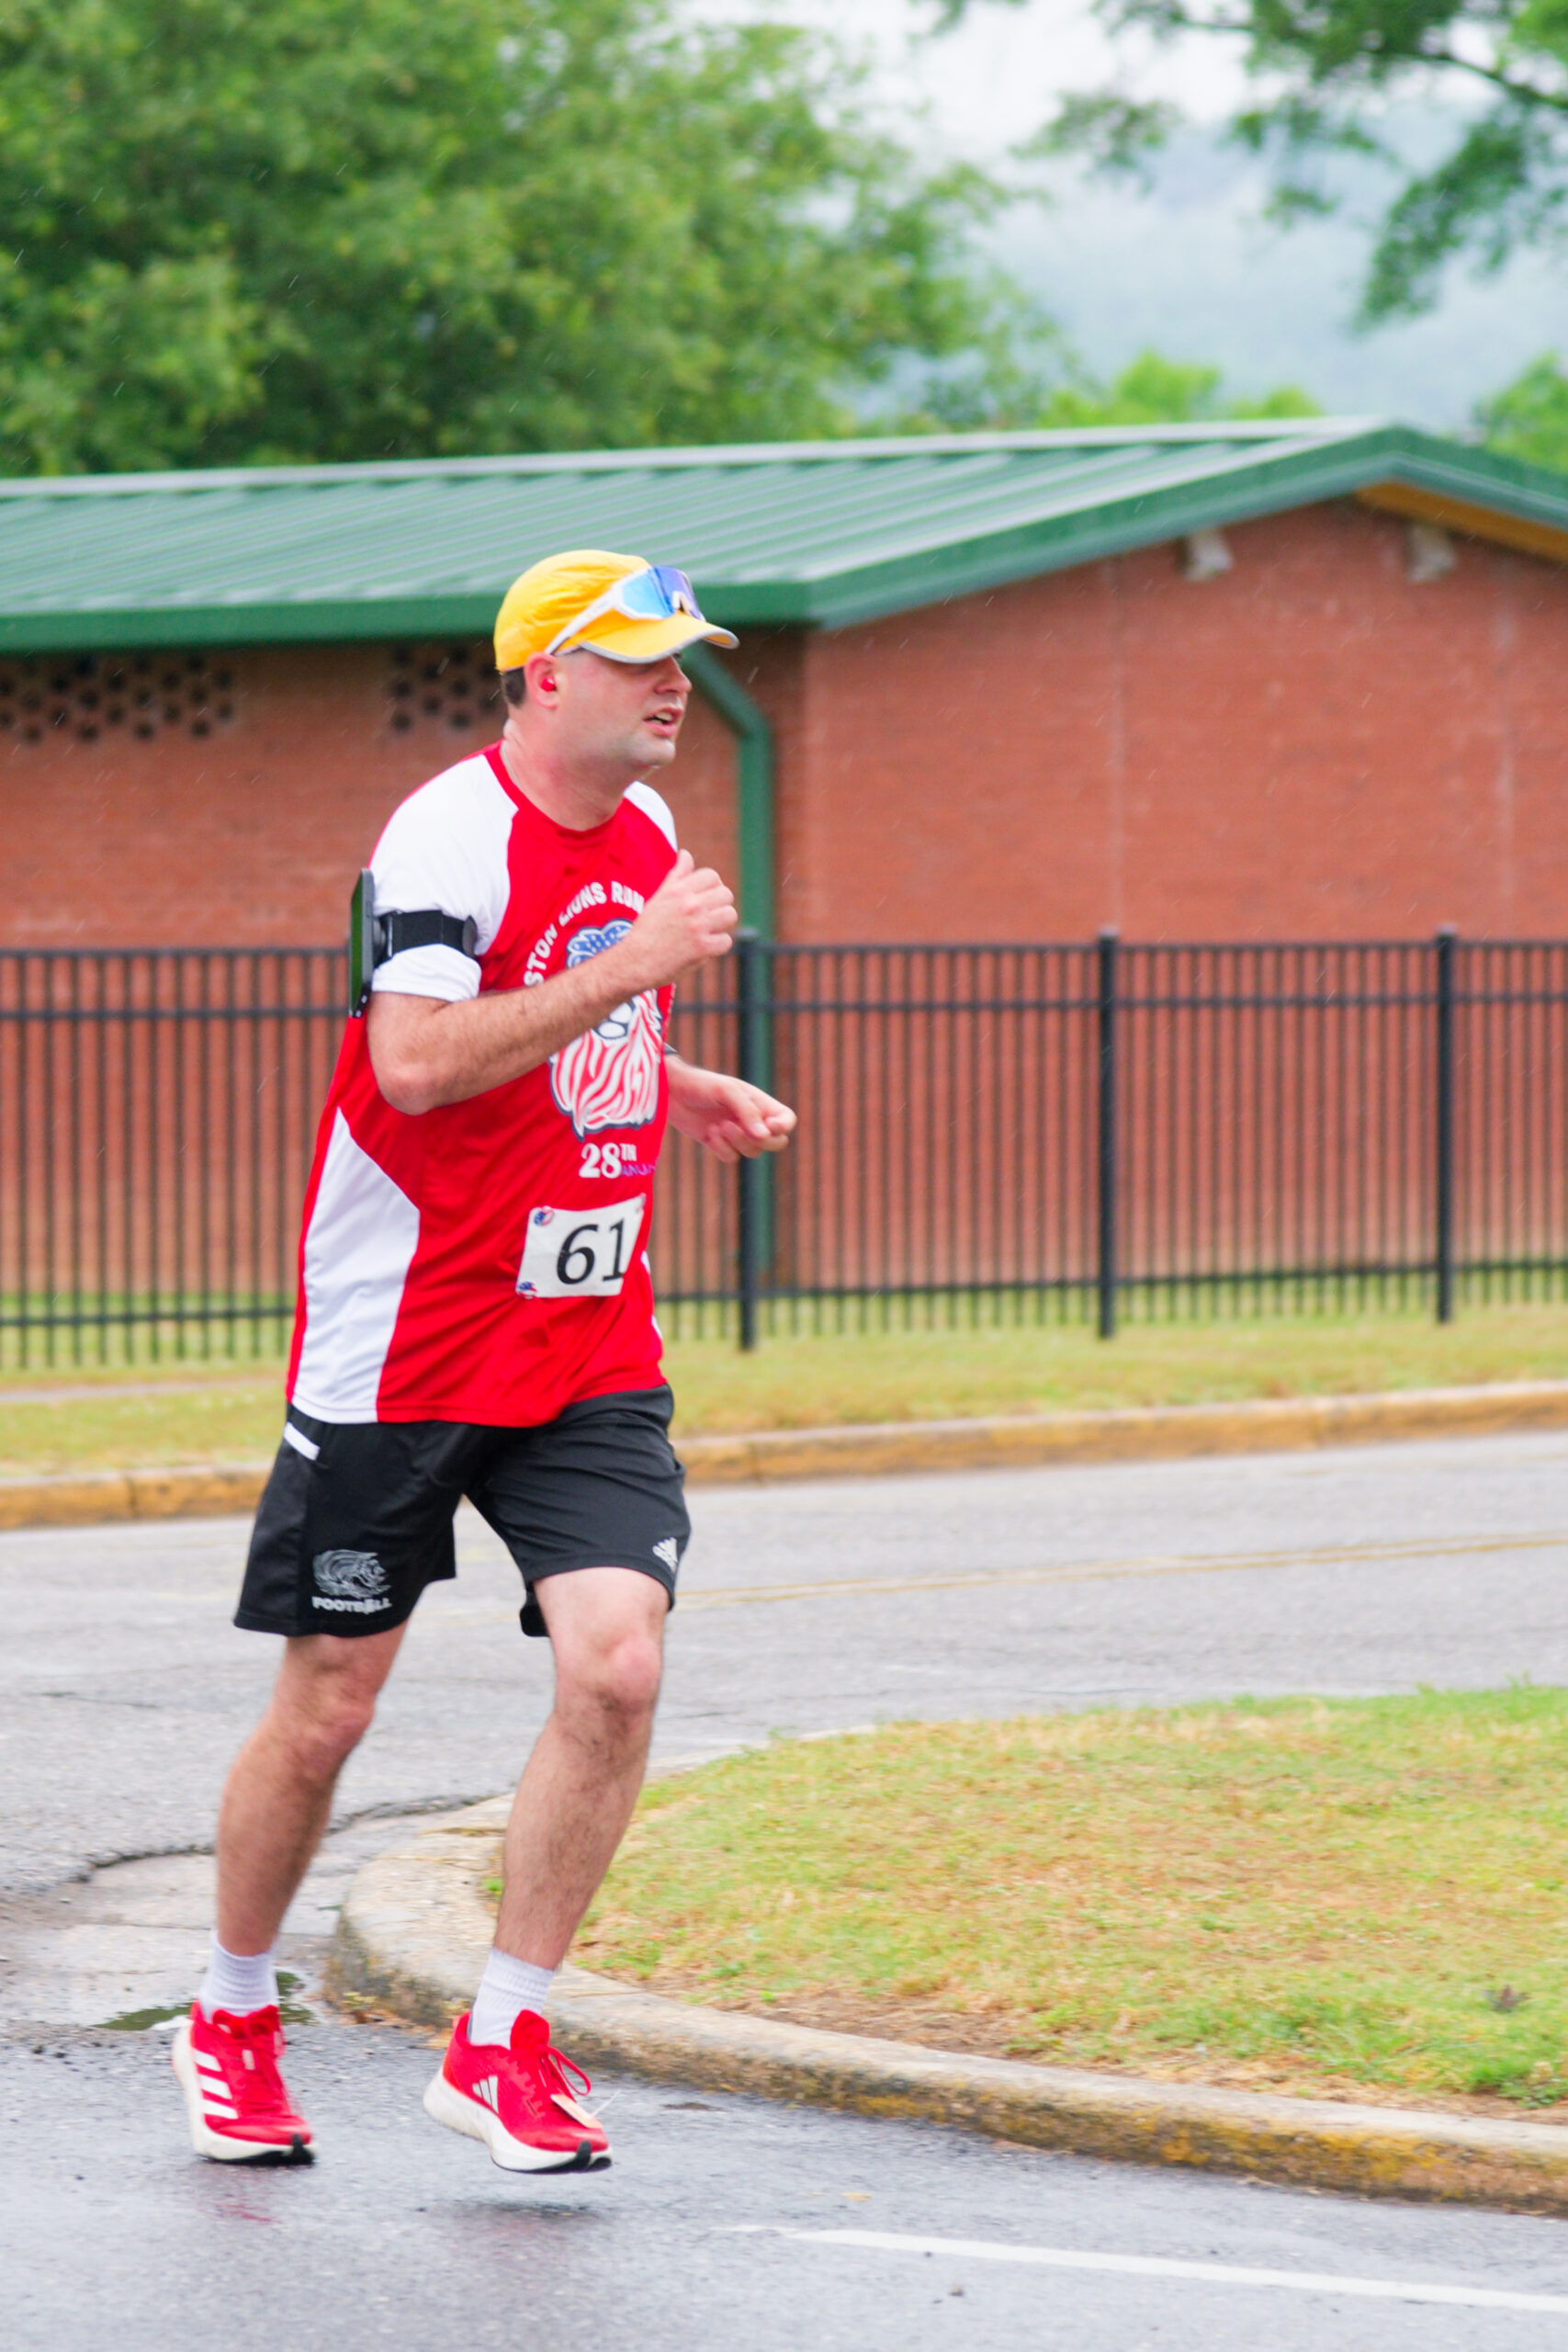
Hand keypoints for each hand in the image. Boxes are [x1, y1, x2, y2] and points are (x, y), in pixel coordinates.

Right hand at [612, 851, 736, 992]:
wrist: (635, 960)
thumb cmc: (647, 929)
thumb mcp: (659, 897)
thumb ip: (676, 875)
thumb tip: (685, 854)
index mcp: (678, 890)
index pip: (712, 876)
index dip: (712, 886)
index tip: (705, 897)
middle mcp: (689, 905)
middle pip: (725, 894)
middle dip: (719, 904)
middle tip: (709, 914)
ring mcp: (698, 926)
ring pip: (730, 915)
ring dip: (722, 923)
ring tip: (711, 928)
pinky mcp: (702, 947)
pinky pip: (726, 940)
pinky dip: (718, 945)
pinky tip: (707, 946)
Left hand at [666, 1061, 796, 1163]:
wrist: (672, 1092)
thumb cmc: (701, 1085)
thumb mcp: (726, 1091)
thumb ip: (747, 1111)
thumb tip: (763, 1135)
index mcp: (759, 1103)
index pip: (786, 1120)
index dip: (783, 1127)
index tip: (768, 1126)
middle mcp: (752, 1119)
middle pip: (776, 1142)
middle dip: (761, 1141)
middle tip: (737, 1128)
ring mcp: (737, 1133)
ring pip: (753, 1152)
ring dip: (737, 1142)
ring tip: (718, 1126)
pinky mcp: (719, 1144)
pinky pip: (732, 1158)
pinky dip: (722, 1149)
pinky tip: (709, 1133)